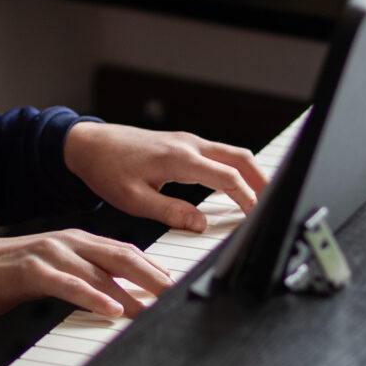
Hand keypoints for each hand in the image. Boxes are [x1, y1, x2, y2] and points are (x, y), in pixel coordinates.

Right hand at [0, 229, 171, 319]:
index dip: (152, 266)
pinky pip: (70, 285)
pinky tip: (113, 310)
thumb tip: (111, 298)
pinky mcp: (31, 271)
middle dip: (153, 274)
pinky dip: (94, 298)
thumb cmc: (0, 277)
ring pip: (100, 270)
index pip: (122, 251)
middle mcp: (65, 242)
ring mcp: (48, 253)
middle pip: (120, 255)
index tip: (175, 283)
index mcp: (72, 241)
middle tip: (177, 293)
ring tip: (155, 306)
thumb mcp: (47, 274)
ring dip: (131, 290)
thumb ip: (78, 280)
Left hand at [64, 122, 266, 232]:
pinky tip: (237, 186)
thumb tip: (201, 224)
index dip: (248, 199)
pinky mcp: (184, 143)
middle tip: (277, 206)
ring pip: (232, 153)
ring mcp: (188, 141)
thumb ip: (170, 212)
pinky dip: (235, 169)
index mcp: (179, 158)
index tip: (259, 218)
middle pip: (240, 158)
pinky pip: (219, 154)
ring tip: (264, 198)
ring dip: (252, 173)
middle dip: (263, 181)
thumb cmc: (107, 170)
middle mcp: (188, 144)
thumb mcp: (133, 200)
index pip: (227, 178)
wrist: (89, 145)